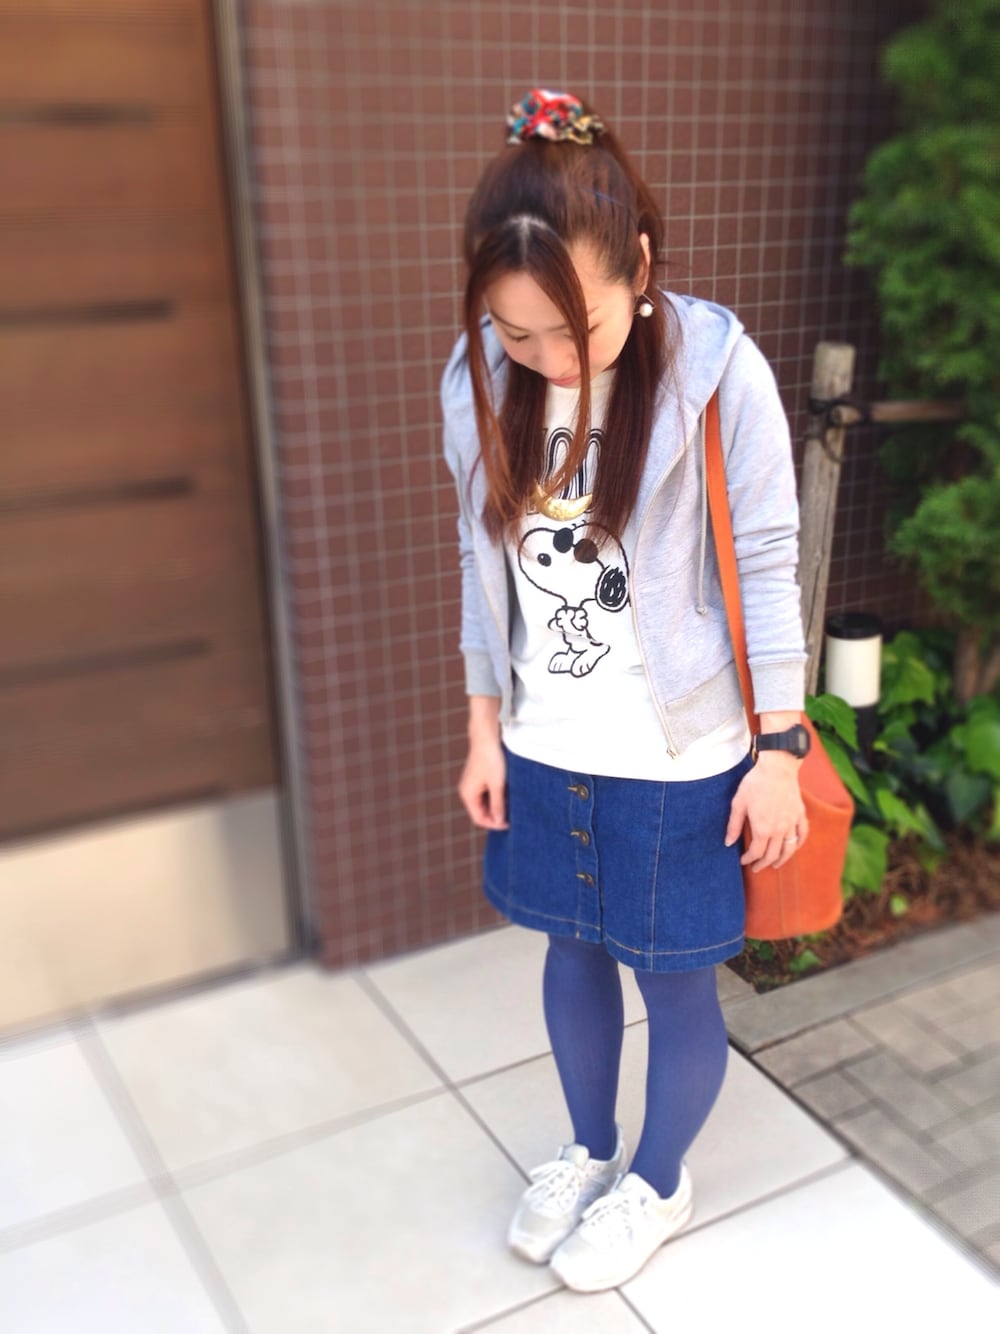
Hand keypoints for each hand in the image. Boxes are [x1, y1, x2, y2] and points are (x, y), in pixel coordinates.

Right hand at [457, 736, 508, 829]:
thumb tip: (499, 821)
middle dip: (496, 815)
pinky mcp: (477, 778)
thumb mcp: (497, 785)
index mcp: (468, 795)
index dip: (494, 824)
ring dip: (496, 805)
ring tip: (511, 803)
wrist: (486, 737)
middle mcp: (467, 791)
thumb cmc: (491, 759)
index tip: (510, 823)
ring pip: (484, 803)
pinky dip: (495, 796)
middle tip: (513, 815)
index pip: (479, 819)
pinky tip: (506, 793)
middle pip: (481, 812)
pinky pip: (485, 793)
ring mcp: (471, 784)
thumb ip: (498, 805)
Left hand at [725, 752, 807, 871]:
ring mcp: (792, 823)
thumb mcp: (738, 804)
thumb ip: (734, 825)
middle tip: (757, 868)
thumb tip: (728, 843)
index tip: (743, 860)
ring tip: (776, 865)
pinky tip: (794, 847)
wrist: (777, 768)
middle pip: (773, 855)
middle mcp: (779, 830)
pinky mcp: (800, 815)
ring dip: (782, 859)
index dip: (749, 859)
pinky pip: (802, 834)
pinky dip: (799, 843)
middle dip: (763, 864)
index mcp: (763, 829)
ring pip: (789, 849)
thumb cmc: (755, 784)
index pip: (756, 852)